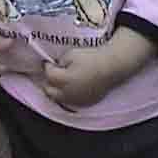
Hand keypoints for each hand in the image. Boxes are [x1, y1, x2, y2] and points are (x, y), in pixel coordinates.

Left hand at [40, 27, 154, 108]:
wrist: (111, 68)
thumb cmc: (92, 58)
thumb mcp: (72, 54)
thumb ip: (60, 62)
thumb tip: (55, 66)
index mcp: (64, 80)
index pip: (48, 74)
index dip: (47, 66)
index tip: (49, 61)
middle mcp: (67, 93)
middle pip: (49, 91)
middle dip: (48, 81)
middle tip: (52, 72)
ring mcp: (76, 100)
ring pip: (58, 99)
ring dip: (56, 90)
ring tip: (60, 81)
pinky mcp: (84, 103)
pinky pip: (70, 102)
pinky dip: (67, 96)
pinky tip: (70, 87)